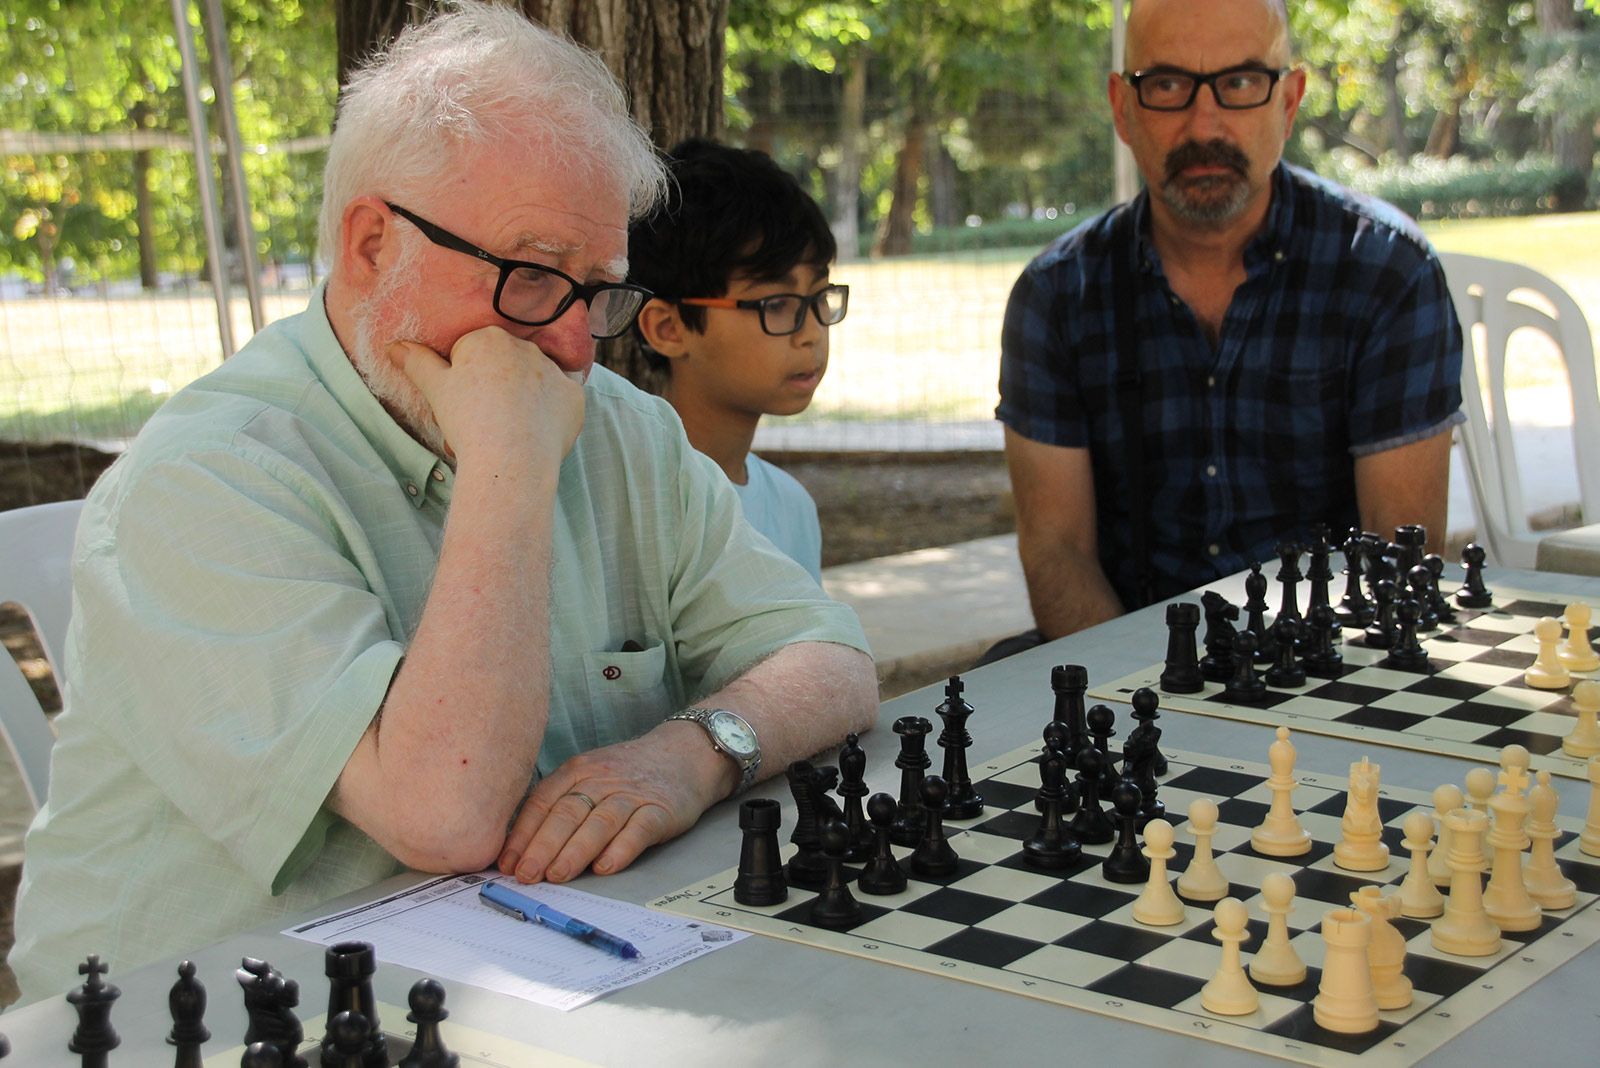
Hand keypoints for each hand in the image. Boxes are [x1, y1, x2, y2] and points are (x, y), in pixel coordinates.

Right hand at [387, 325, 583, 465]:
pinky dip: (550, 414)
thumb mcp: (435, 390)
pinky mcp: (575, 398)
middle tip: (484, 418)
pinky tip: (536, 432)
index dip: (464, 380)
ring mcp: (554, 372)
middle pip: (505, 365)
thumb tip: (394, 346)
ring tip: (510, 429)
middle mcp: (526, 347)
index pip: (472, 353)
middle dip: (495, 386)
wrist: (511, 460)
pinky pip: (561, 401)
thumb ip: (416, 363)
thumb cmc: (468, 421)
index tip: (464, 403)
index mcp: (489, 338)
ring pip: (534, 381)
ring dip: (524, 397)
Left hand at [497, 728, 725, 883]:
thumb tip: (521, 850)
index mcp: (577, 771)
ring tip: (557, 876)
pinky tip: (605, 868)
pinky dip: (621, 849)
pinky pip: (639, 829)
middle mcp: (602, 779)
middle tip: (525, 875)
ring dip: (575, 851)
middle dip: (542, 846)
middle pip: (567, 813)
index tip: (506, 863)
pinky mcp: (661, 809)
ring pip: (599, 822)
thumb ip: (560, 804)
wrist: (685, 754)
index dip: (522, 834)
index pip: (543, 802)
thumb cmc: (628, 774)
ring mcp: (632, 794)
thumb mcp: (589, 776)